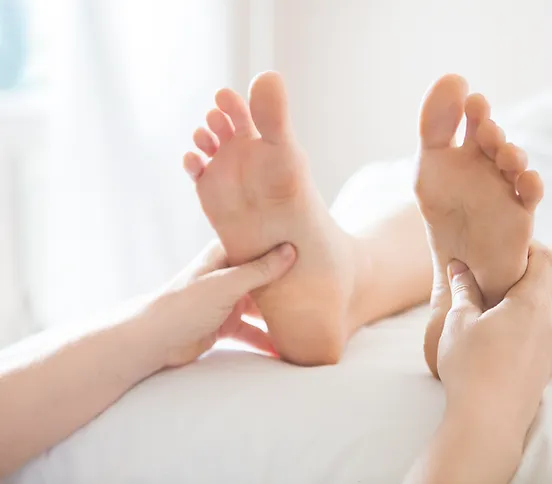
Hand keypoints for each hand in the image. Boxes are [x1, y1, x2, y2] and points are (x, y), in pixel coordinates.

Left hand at [141, 240, 295, 367]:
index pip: (257, 246)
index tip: (310, 250)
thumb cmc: (185, 304)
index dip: (281, 248)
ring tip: (305, 321)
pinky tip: (283, 347)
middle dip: (285, 285)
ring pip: (259, 307)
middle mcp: (226, 275)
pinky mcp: (223, 325)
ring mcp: (226, 301)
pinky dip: (264, 338)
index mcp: (223, 256)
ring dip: (277, 315)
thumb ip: (259, 270)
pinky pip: (250, 331)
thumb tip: (291, 250)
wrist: (154, 340)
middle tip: (316, 289)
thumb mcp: (226, 284)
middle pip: (263, 278)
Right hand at [438, 242, 551, 440]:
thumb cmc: (472, 367)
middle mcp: (550, 321)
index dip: (524, 246)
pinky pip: (541, 327)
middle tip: (490, 269)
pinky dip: (524, 316)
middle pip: (547, 281)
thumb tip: (459, 268)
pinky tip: (496, 327)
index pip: (544, 258)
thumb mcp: (459, 321)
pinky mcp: (545, 362)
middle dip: (521, 269)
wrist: (487, 420)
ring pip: (544, 305)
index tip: (500, 245)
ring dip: (522, 294)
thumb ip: (463, 290)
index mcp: (532, 304)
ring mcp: (551, 344)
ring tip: (490, 297)